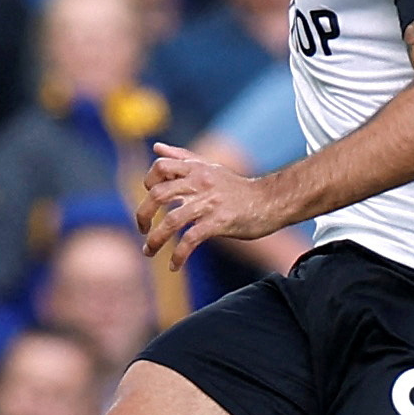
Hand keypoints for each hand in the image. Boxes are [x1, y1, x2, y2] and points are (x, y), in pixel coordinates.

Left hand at [136, 141, 290, 269]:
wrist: (271, 201)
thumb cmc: (237, 188)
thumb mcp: (209, 168)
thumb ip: (181, 158)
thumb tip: (156, 148)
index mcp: (196, 169)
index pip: (160, 168)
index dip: (148, 183)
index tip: (150, 199)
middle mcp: (200, 183)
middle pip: (158, 194)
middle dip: (143, 215)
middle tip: (142, 230)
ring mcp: (209, 203)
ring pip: (171, 221)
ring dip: (155, 240)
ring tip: (149, 252)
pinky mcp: (219, 223)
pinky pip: (190, 240)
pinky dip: (178, 256)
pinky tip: (174, 266)